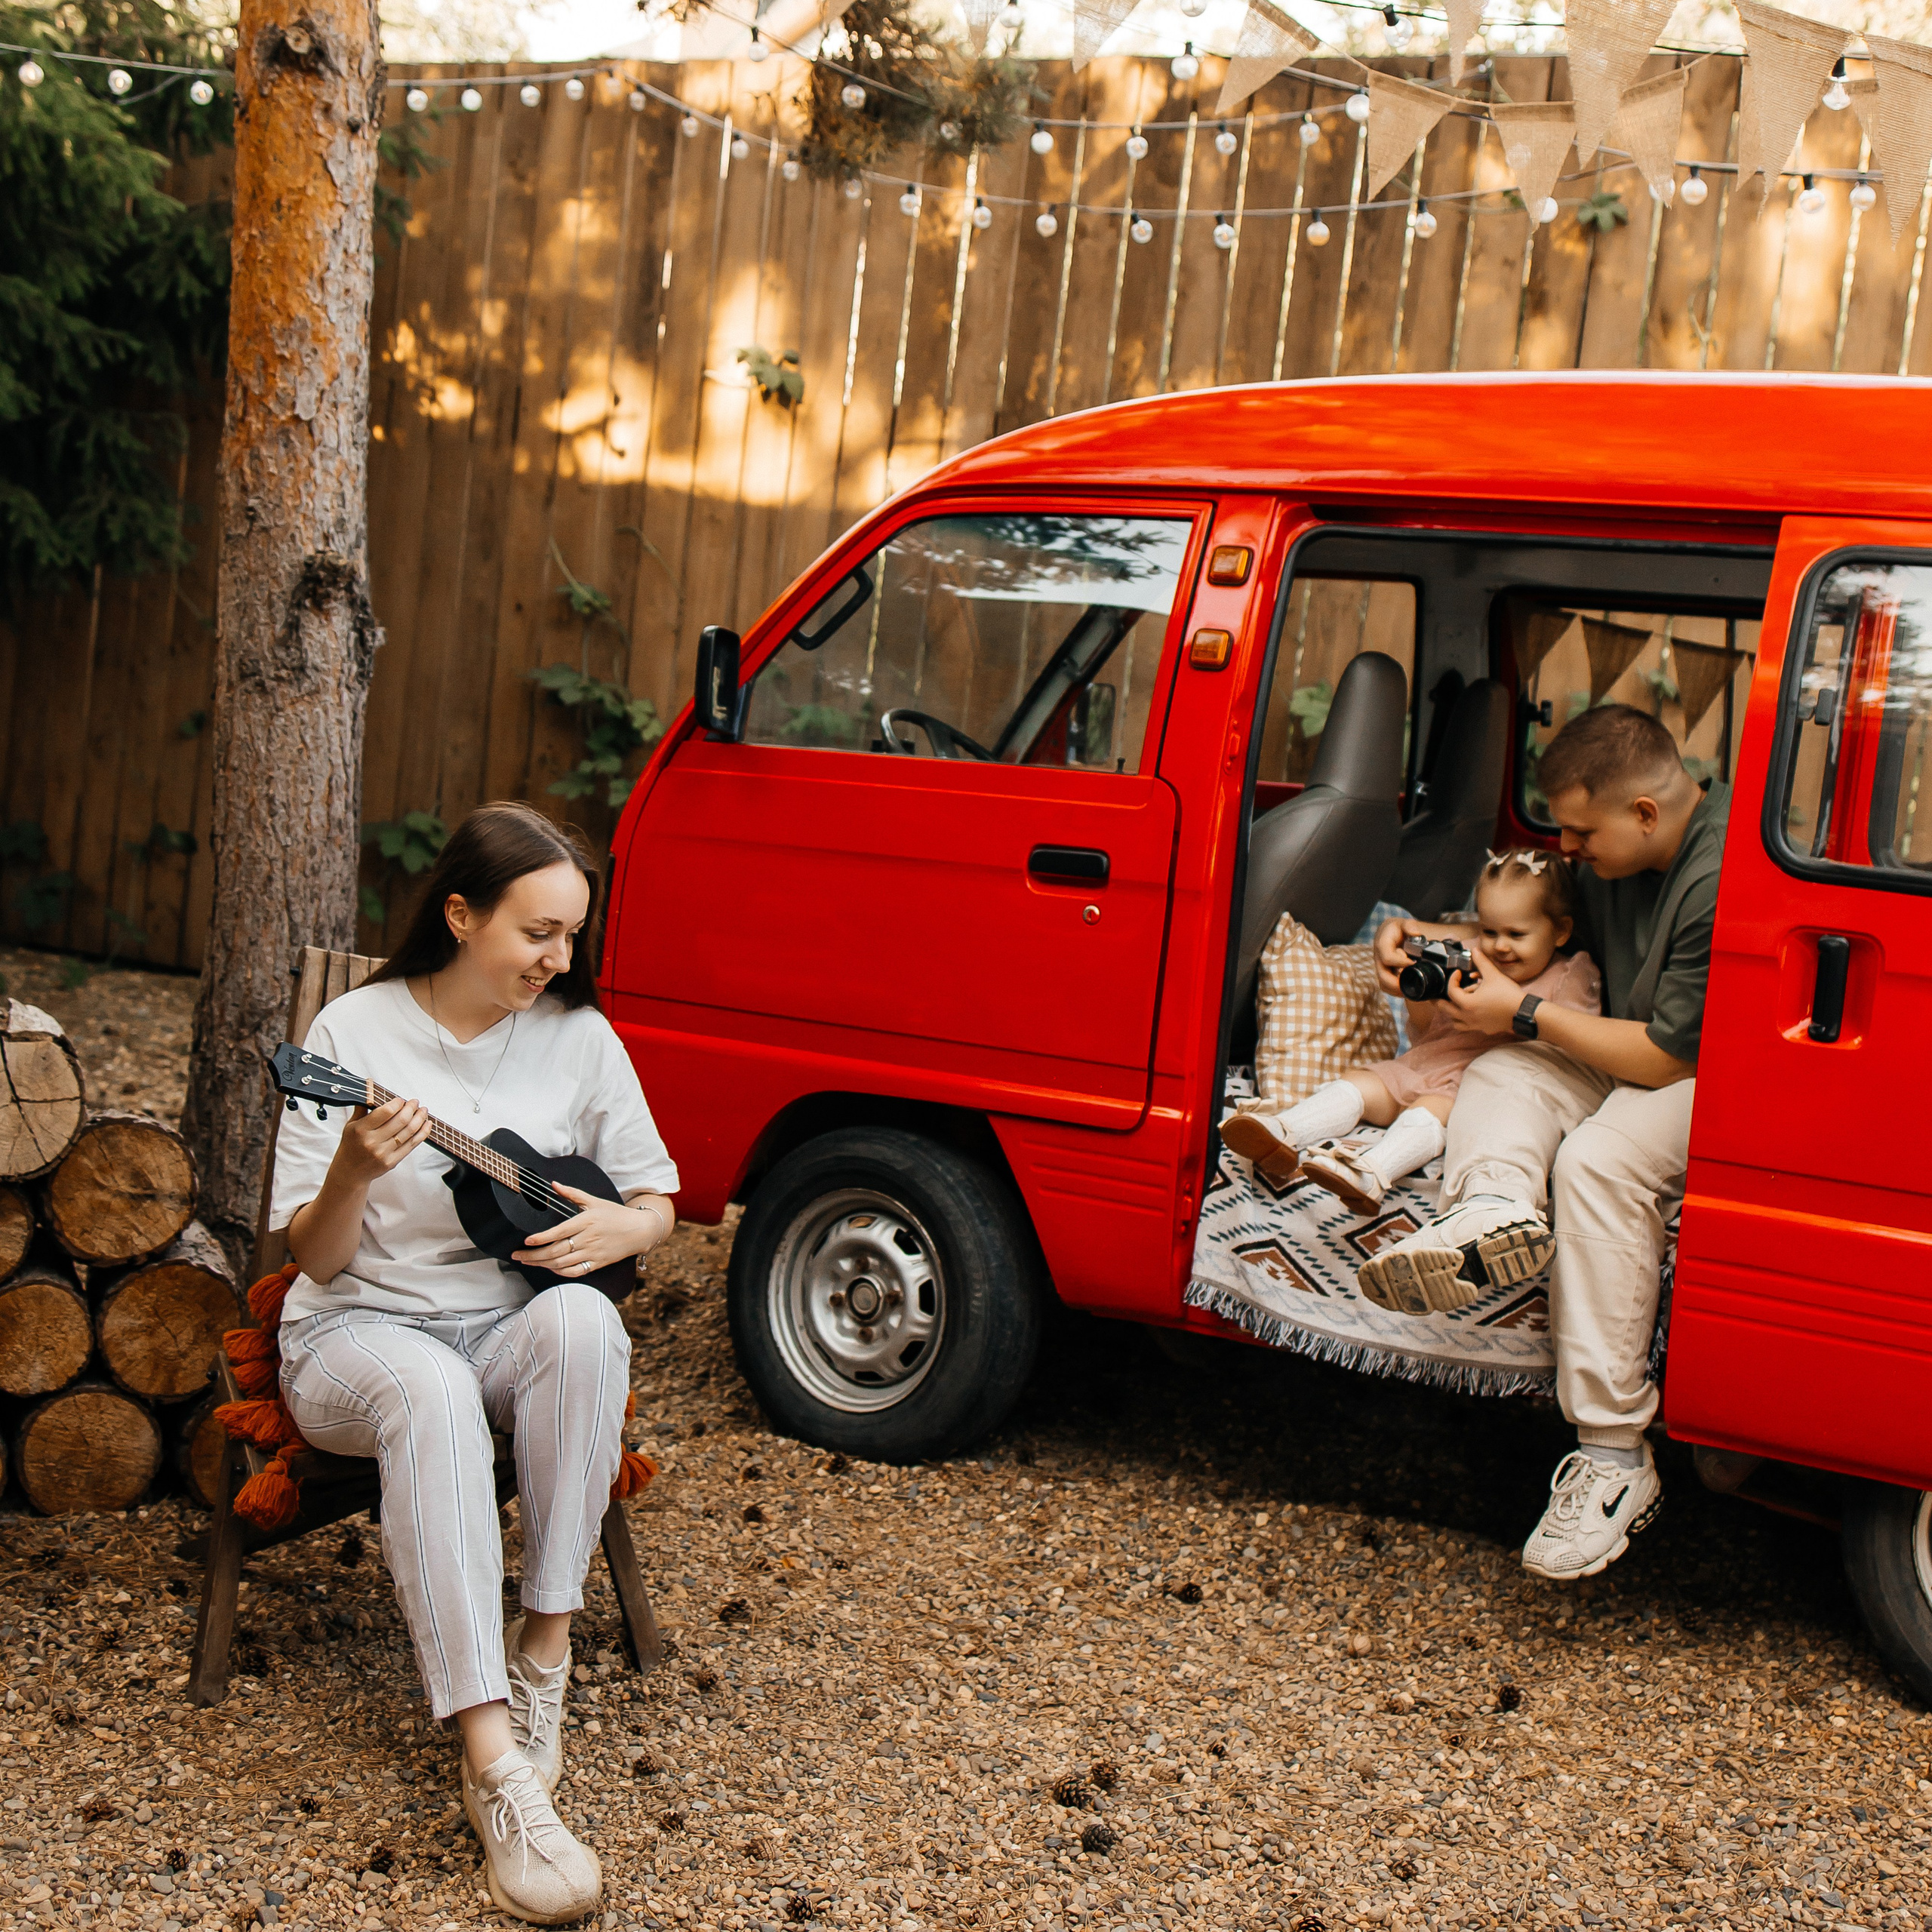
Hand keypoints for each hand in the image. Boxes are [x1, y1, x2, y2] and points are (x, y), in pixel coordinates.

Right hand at [329, 1096, 431, 1187]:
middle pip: (401, 1121)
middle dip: (411, 1108)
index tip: (401, 1099)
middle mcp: (372, 1142)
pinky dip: (422, 1132)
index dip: (397, 1103)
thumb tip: (371, 1087)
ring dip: (420, 1118)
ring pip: (409, 1132)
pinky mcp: (392, 1161)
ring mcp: (383, 1153)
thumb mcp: (351, 1125)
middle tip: (415, 1102)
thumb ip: (363, 1108)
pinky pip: (412, 1144)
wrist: (350, 1172)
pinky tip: (427, 1124)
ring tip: (423, 1110)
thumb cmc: (351, 1146)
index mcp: (361, 1130)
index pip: (385, 1112)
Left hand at [513, 1185, 668, 1277]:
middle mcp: (588, 1238)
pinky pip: (575, 1272)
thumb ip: (572, 1194)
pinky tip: (551, 1268)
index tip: (526, 1241)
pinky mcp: (598, 1263)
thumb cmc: (616, 1214)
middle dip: (533, 1256)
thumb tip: (554, 1184)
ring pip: (562, 1263)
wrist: (640, 1230)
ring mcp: (593, 1253)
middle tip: (517, 1256)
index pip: (559, 1232)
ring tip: (529, 1262)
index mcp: (586, 1221)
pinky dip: (560, 1272)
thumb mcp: (595, 1200)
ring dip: (542, 1264)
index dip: (541, 1238)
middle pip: (556, 1251)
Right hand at [1373, 917, 1428, 994]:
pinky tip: (1407, 990)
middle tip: (1414, 984)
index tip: (1413, 963)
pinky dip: (1396, 990)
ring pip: (1384, 984)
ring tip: (1412, 990)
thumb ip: (1409, 925)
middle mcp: (1378, 957)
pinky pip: (1387, 986)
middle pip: (1383, 976)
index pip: (1387, 957)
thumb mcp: (1405, 923)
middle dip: (1397, 983)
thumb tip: (1415, 932)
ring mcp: (1380, 967)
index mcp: (1382, 943)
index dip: (1400, 962)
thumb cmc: (1400, 929)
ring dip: (1397, 989)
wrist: (1394, 934)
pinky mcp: (1384, 974)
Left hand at [1442, 946, 1526, 1035]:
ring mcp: (1475, 1025)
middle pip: (1445, 1010)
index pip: (1451, 991)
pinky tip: (1471, 1012)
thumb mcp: (1493, 975)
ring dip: (1452, 1013)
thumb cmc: (1508, 995)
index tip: (1458, 973)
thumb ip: (1482, 962)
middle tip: (1434, 996)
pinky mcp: (1484, 1029)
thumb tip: (1475, 950)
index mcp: (1467, 1004)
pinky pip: (1468, 1027)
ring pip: (1455, 1022)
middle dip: (1439, 1001)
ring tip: (1453, 1004)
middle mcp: (1468, 1017)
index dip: (1452, 980)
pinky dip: (1464, 1020)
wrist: (1523, 1012)